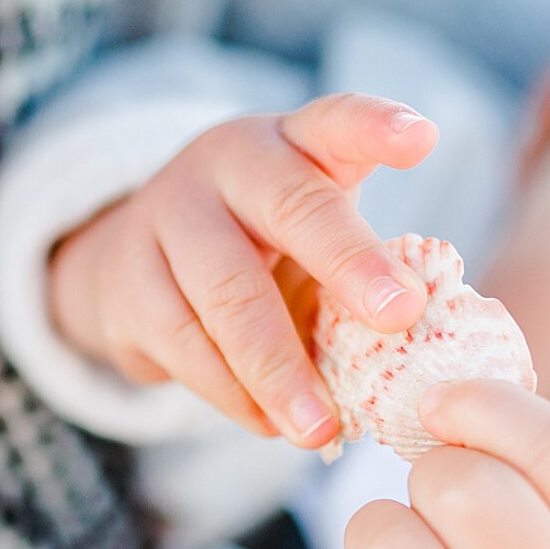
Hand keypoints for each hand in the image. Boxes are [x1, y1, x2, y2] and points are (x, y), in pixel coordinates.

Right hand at [46, 94, 436, 445]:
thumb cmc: (259, 250)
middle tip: (399, 315)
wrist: (136, 266)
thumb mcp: (311, 239)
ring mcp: (169, 214)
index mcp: (294, 143)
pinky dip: (231, 392)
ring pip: (230, 293)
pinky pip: (183, 341)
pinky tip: (267, 423)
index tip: (421, 140)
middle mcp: (230, 163)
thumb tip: (416, 346)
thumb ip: (361, 271)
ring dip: (279, 368)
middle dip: (350, 262)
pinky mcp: (127, 278)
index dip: (377, 127)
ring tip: (321, 427)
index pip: (336, 121)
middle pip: (292, 206)